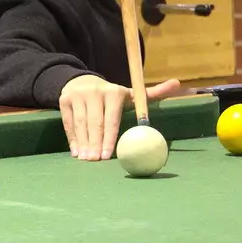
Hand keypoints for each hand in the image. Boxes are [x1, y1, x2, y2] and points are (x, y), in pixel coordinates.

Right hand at [59, 75, 181, 160]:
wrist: (82, 81)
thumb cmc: (112, 95)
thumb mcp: (131, 93)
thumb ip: (153, 93)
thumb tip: (177, 83)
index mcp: (114, 92)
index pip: (111, 119)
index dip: (109, 138)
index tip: (108, 155)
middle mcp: (95, 92)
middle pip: (95, 123)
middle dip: (95, 144)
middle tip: (95, 161)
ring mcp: (77, 95)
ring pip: (80, 124)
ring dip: (83, 144)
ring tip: (86, 159)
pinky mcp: (64, 100)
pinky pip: (68, 123)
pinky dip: (72, 139)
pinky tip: (76, 152)